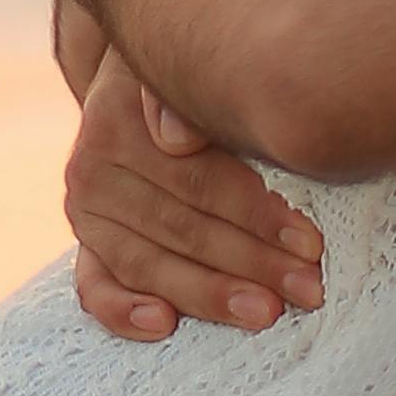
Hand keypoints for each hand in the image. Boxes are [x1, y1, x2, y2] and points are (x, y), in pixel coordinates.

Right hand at [63, 50, 325, 344]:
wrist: (142, 90)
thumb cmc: (190, 86)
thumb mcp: (191, 69)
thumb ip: (181, 96)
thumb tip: (174, 135)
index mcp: (119, 121)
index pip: (196, 179)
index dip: (256, 214)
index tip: (309, 243)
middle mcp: (93, 168)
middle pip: (181, 227)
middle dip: (252, 262)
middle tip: (307, 290)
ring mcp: (86, 213)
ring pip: (148, 264)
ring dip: (208, 294)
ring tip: (264, 313)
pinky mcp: (87, 247)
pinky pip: (95, 287)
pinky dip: (122, 312)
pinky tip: (163, 326)